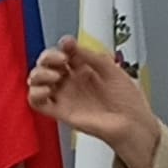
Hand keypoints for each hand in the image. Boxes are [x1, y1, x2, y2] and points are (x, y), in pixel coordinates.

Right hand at [26, 36, 161, 167]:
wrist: (133, 124)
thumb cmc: (128, 101)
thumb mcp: (112, 70)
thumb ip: (89, 56)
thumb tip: (69, 43)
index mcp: (85, 69)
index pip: (64, 52)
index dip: (62, 46)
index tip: (68, 44)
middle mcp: (72, 81)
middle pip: (46, 63)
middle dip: (48, 57)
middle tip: (62, 60)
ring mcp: (65, 96)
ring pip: (37, 80)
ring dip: (39, 73)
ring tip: (55, 76)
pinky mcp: (60, 111)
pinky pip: (36, 102)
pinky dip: (34, 93)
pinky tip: (46, 89)